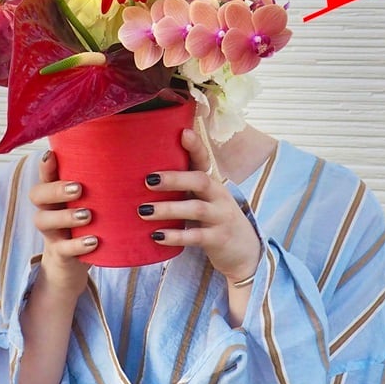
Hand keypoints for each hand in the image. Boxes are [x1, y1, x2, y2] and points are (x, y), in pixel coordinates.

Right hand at [29, 149, 96, 299]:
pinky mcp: (60, 252)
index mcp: (55, 192)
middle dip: (56, 190)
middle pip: (37, 195)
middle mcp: (48, 209)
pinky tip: (93, 241)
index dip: (45, 165)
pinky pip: (62, 249)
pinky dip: (77, 245)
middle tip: (79, 188)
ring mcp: (52, 232)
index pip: (44, 174)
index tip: (52, 155)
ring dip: (66, 216)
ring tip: (88, 215)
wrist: (75, 261)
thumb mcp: (94, 200)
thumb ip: (102, 183)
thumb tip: (136, 156)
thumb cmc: (90, 221)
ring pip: (44, 221)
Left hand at [139, 126, 262, 282]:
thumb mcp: (203, 199)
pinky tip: (157, 236)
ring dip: (168, 209)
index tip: (183, 133)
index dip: (195, 146)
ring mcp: (221, 217)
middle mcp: (219, 196)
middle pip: (200, 180)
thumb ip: (182, 187)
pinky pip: (197, 236)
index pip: (204, 160)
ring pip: (196, 209)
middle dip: (174, 179)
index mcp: (212, 183)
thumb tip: (141, 176)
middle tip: (148, 180)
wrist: (244, 251)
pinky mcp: (219, 239)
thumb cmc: (213, 220)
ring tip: (143, 210)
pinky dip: (176, 236)